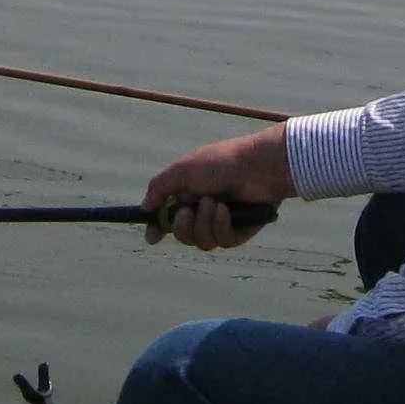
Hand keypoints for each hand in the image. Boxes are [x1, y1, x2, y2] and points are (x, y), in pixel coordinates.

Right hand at [143, 126, 291, 249]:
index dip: (158, 228)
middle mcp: (204, 208)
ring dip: (204, 224)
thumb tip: (145, 207)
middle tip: (187, 213)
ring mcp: (223, 221)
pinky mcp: (241, 230)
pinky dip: (222, 226)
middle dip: (182, 227)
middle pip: (183, 235)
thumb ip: (160, 187)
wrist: (259, 165)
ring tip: (215, 203)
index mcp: (189, 192)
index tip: (152, 237)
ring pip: (202, 241)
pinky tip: (227, 211)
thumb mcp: (183, 169)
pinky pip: (223, 241)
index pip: (168, 217)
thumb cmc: (221, 162)